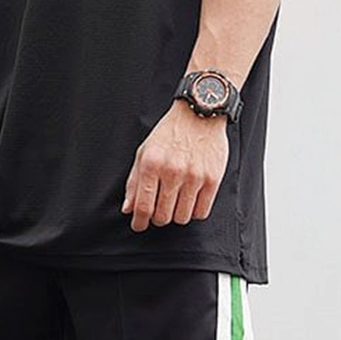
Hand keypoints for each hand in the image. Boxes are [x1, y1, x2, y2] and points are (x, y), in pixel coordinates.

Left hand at [121, 98, 229, 231]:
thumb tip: (128, 208)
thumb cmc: (170, 132)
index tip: (139, 225)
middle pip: (162, 216)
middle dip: (158, 218)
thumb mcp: (145, 151)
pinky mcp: (212, 179)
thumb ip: (134, 181)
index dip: (139, 222)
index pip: (143, 206)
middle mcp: (172, 171)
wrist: (199, 114)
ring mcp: (194, 176)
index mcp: (151, 164)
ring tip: (176, 202)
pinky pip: (201, 212)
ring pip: (182, 218)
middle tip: (159, 210)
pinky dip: (194, 211)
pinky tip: (190, 199)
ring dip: (176, 215)